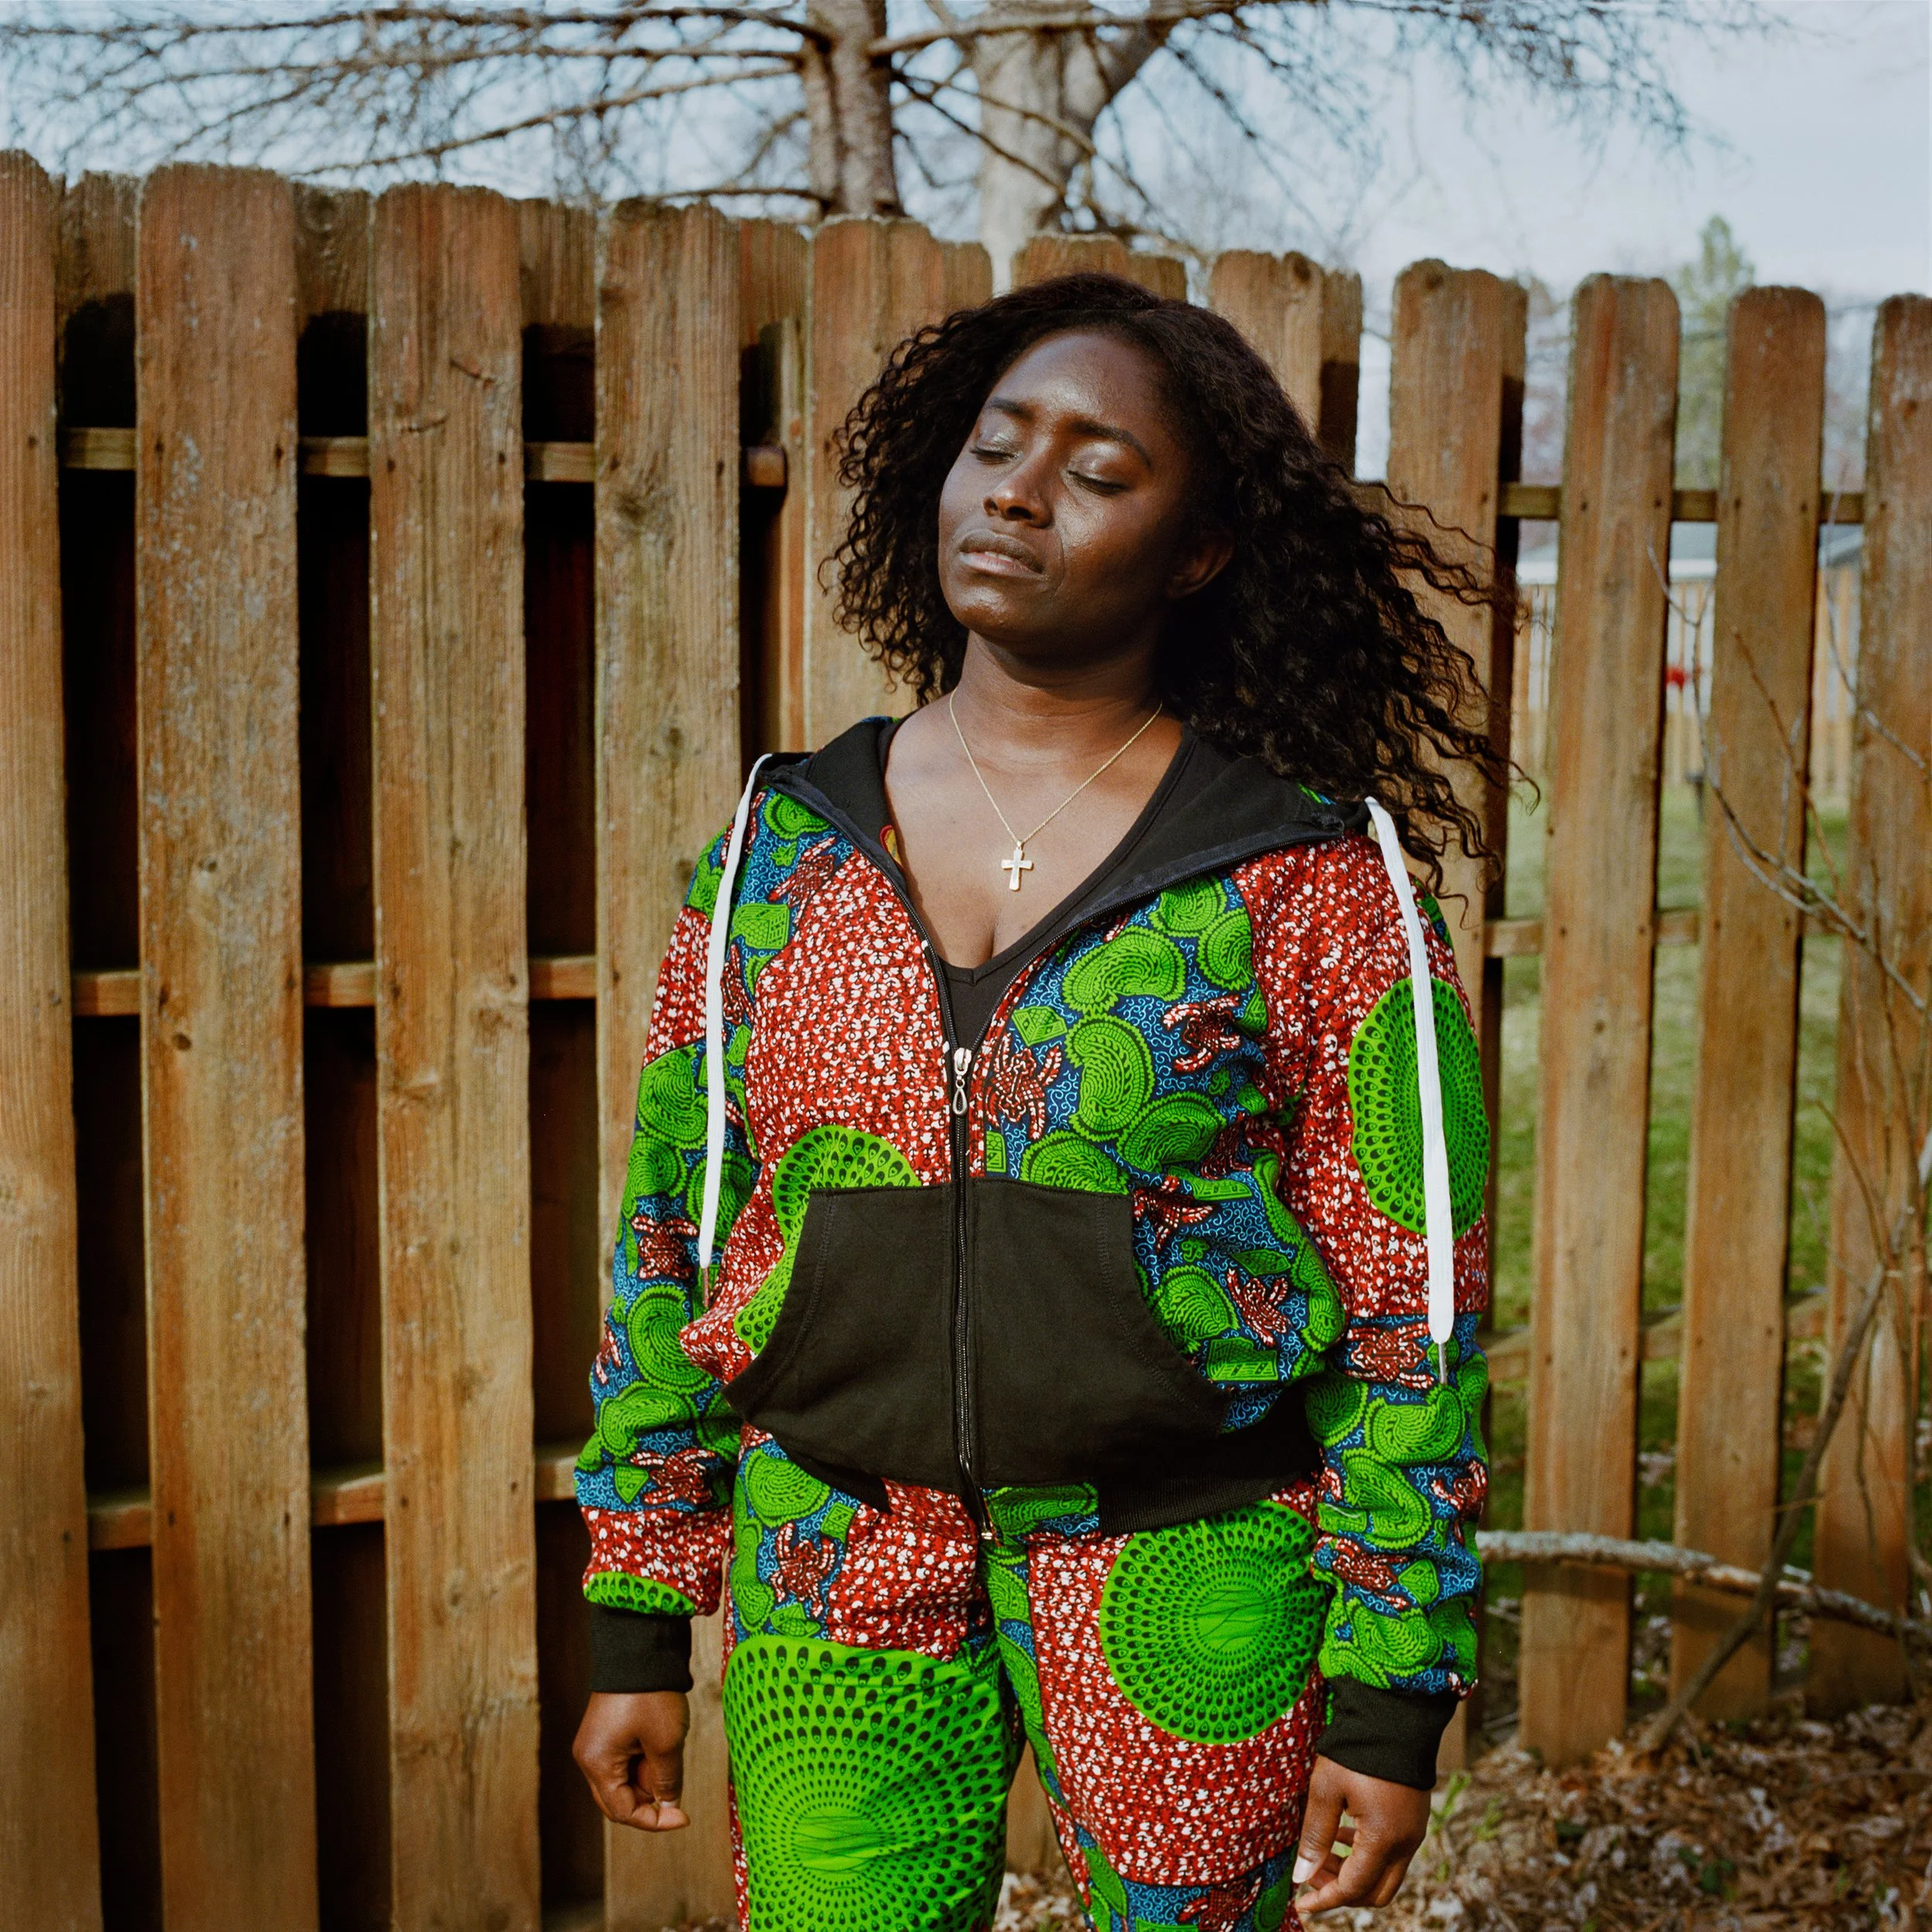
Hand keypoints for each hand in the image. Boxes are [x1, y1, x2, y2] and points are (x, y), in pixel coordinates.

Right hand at [573, 1691, 690, 1831]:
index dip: (655, 1820)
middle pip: (619, 1799)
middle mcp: (589, 1757)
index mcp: (597, 1763)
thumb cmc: (651, 1693)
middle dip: (650, 1799)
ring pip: (624, 1779)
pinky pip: (625, 1759)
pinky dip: (645, 1760)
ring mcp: (596, 1743)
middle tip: (676, 1785)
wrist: (641, 1645)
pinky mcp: (606, 1731)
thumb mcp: (666, 1742)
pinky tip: (661, 1741)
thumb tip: (669, 1806)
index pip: (623, 1812)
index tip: (684, 1817)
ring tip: (668, 1748)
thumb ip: (667, 1781)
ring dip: (650, 1776)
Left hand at [1293, 1755, 1430, 1914]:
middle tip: (1313, 1875)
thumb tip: (1302, 1877)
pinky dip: (1367, 1855)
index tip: (1301, 1903)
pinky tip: (1345, 1834)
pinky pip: (1393, 1854)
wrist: (1396, 1715)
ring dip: (1354, 1872)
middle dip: (1342, 1890)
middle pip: (1375, 1892)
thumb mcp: (1327, 1789)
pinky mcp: (1415, 1820)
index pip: (1352, 1888)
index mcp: (1383, 1839)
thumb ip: (1316, 1835)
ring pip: (1385, 1875)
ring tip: (1323, 1852)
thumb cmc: (1357, 1750)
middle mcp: (1405, 1843)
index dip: (1324, 1899)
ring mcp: (1414, 1832)